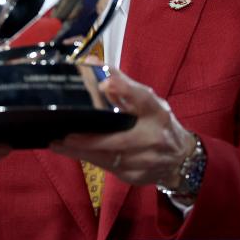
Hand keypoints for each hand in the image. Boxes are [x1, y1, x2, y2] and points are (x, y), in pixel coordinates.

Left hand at [51, 68, 194, 190]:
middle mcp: (154, 135)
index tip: (105, 83)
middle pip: (119, 139)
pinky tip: (72, 153)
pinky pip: (108, 167)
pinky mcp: (136, 176)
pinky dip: (90, 159)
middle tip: (66, 135)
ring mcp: (146, 159)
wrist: (181, 159)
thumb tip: (92, 63)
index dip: (124, 90)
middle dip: (90, 139)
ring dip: (82, 152)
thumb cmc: (157, 123)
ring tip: (59, 144)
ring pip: (109, 157)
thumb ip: (121, 83)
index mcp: (156, 111)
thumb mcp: (147, 101)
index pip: (142, 98)